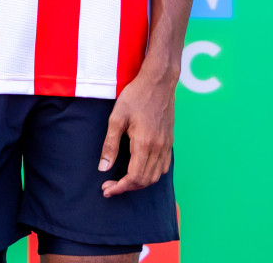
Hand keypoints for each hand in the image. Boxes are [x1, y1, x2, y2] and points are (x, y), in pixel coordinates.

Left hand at [98, 69, 175, 196]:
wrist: (158, 83)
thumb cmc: (135, 97)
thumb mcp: (116, 118)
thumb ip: (110, 145)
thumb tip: (103, 168)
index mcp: (144, 144)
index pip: (134, 177)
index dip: (119, 187)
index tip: (106, 189)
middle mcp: (158, 148)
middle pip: (145, 180)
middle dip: (127, 188)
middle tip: (109, 186)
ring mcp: (166, 146)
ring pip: (155, 176)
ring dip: (139, 183)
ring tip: (122, 181)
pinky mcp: (170, 142)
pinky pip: (163, 167)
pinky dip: (151, 174)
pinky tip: (140, 170)